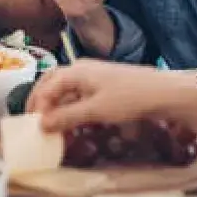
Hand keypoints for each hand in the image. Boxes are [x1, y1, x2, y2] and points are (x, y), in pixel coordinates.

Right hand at [26, 59, 195, 131]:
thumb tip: (42, 125)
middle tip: (33, 121)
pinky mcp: (104, 85)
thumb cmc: (128, 98)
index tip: (33, 127)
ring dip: (56, 106)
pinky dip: (70, 107)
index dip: (37, 107)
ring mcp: (93, 76)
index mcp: (75, 71)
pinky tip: (72, 121)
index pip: (46, 87)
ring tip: (51, 125)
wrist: (163, 92)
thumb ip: (67, 117)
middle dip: (40, 102)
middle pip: (52, 83)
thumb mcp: (95, 111)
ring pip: (65, 89)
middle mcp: (81, 69)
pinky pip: (78, 94)